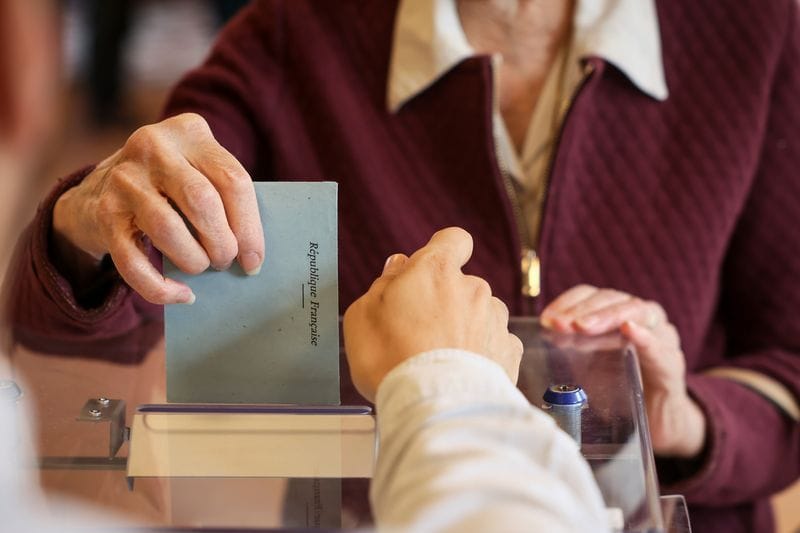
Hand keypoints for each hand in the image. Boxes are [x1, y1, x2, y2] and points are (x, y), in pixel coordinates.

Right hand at [52, 113, 263, 303]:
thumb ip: (225, 196)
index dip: (250, 228)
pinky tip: (182, 294)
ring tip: (202, 267)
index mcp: (189, 132)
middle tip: (226, 261)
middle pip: (202, 201)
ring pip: (168, 228)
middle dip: (222, 243)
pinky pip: (134, 262)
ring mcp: (123, 179)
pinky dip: (161, 287)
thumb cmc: (170, 186)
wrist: (98, 189)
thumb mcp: (199, 170)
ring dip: (193, 260)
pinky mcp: (102, 214)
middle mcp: (153, 147)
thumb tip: (252, 255)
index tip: (254, 259)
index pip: (233, 180)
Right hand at [343, 227, 522, 402]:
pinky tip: (461, 373)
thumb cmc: (390, 358)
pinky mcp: (509, 353)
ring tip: (441, 359)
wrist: (434, 407)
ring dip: (466, 328)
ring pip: (480, 314)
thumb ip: (383, 284)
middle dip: (445, 301)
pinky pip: (495, 344)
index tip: (428, 271)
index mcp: (436, 270)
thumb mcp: (361, 315)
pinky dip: (482, 354)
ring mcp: (495, 320)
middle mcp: (473, 288)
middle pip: (462, 284)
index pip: (453, 240)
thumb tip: (398, 269)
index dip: (442, 251)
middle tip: (418, 332)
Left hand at [541, 285, 705, 457]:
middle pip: (612, 298)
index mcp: (618, 314)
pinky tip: (629, 330)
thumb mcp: (589, 366)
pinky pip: (660, 345)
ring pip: (638, 311)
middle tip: (560, 324)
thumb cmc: (621, 387)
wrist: (660, 421)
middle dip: (582, 309)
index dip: (567, 302)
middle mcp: (642, 318)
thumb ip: (571, 351)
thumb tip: (536, 344)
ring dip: (607, 316)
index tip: (546, 319)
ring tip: (582, 325)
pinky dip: (645, 335)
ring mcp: (661, 337)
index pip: (591, 295)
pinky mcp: (671, 364)